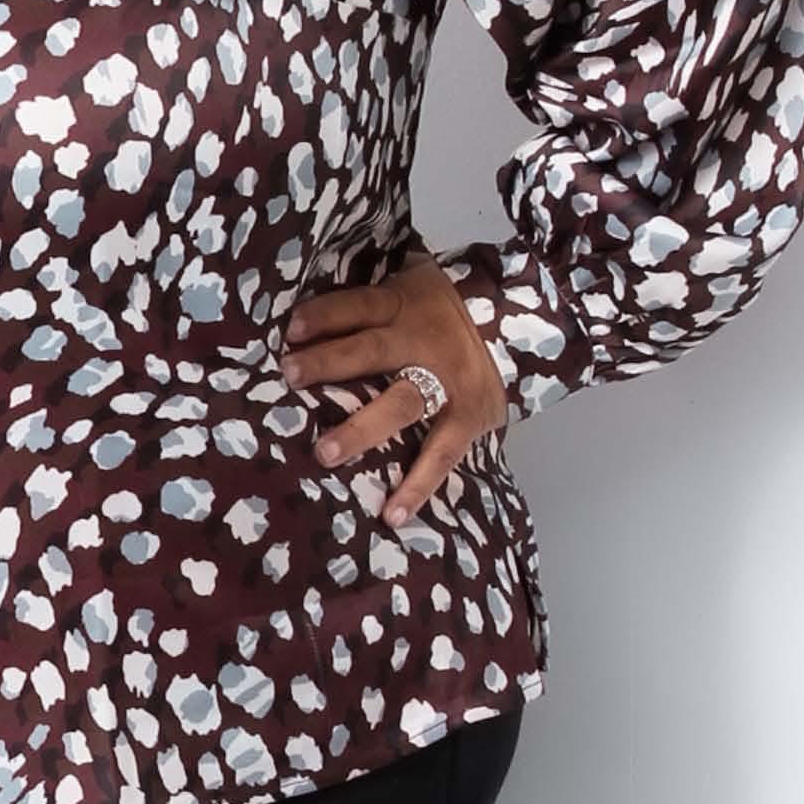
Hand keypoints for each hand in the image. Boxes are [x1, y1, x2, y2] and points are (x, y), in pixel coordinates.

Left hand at [284, 250, 508, 521]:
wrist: (514, 322)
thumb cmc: (438, 310)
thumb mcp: (408, 288)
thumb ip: (366, 307)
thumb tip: (297, 325)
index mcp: (402, 306)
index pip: (359, 306)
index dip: (326, 315)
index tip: (290, 329)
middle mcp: (422, 342)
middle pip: (372, 349)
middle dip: (330, 362)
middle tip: (289, 375)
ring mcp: (445, 383)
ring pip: (401, 403)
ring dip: (363, 428)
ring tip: (325, 453)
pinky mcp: (467, 418)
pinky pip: (441, 454)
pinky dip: (418, 485)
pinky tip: (391, 515)